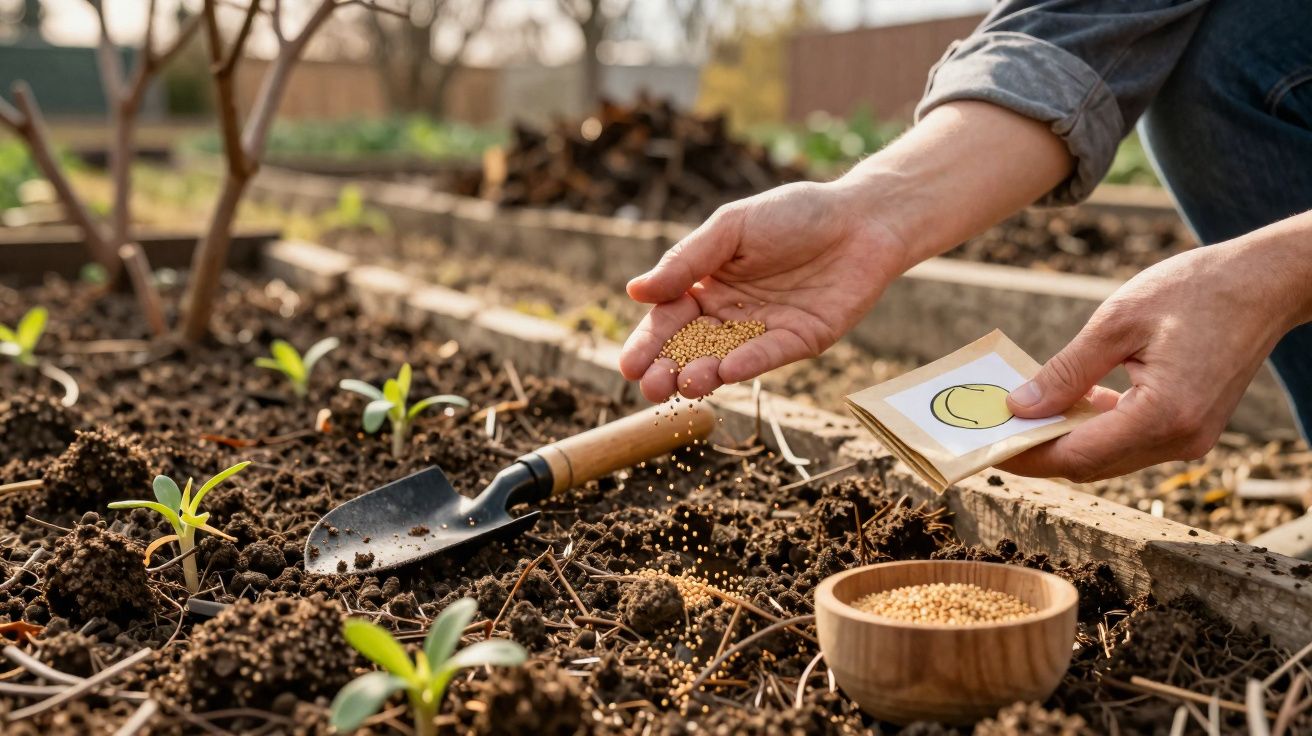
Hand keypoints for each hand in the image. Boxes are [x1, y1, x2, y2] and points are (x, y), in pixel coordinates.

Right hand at [619, 181, 910, 401]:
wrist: (861, 218)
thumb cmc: (793, 214)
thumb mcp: (731, 228)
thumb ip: (687, 260)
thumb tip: (634, 291)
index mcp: (707, 285)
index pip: (668, 320)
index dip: (648, 343)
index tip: (628, 366)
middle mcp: (732, 313)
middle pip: (691, 347)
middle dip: (668, 369)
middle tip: (649, 388)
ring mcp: (765, 330)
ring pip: (725, 359)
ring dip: (703, 374)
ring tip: (683, 384)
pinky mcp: (800, 341)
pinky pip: (769, 355)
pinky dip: (748, 363)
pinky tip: (726, 371)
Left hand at [999, 237, 1307, 481]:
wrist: (1263, 283)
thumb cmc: (1193, 290)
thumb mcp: (1116, 322)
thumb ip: (1066, 371)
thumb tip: (1019, 408)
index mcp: (1163, 415)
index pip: (1075, 456)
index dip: (1025, 455)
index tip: (984, 446)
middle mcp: (1180, 440)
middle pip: (1089, 464)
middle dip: (1038, 451)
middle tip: (992, 431)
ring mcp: (1190, 440)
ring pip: (1107, 457)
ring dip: (1065, 439)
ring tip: (1022, 415)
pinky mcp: (1190, 430)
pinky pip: (1129, 442)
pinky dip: (1094, 428)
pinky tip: (1070, 402)